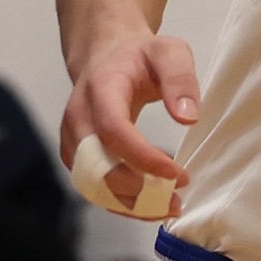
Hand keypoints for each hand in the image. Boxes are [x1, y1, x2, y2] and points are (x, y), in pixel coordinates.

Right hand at [60, 31, 201, 219]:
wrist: (107, 54)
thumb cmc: (141, 55)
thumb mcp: (170, 52)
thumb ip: (180, 80)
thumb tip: (188, 118)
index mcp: (100, 90)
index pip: (113, 131)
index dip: (142, 157)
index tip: (178, 174)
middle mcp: (78, 118)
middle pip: (96, 165)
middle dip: (136, 190)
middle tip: (176, 199)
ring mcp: (72, 139)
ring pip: (90, 183)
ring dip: (127, 203)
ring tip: (167, 208)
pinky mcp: (76, 154)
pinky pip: (91, 185)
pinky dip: (118, 201)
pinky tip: (149, 204)